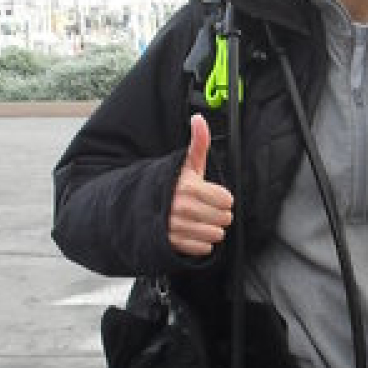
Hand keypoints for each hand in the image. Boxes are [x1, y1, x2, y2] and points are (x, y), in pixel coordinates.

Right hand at [167, 115, 233, 256]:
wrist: (140, 206)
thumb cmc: (170, 185)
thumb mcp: (186, 164)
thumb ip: (198, 143)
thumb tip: (199, 119)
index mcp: (189, 187)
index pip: (227, 200)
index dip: (222, 198)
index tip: (211, 195)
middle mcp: (183, 208)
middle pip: (224, 218)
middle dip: (218, 214)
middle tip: (205, 208)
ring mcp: (177, 227)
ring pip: (216, 235)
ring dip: (210, 229)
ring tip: (199, 220)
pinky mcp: (174, 244)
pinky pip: (204, 248)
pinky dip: (201, 243)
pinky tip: (191, 232)